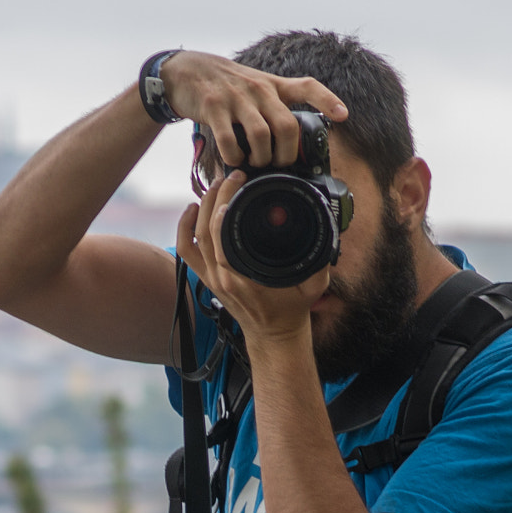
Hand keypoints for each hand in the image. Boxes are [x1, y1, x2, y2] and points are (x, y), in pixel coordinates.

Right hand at [159, 51, 346, 169]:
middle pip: (286, 126)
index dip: (327, 100)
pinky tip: (234, 161)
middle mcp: (258, 89)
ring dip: (262, 159)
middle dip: (286, 153)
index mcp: (273, 86)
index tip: (343, 116)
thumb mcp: (256, 87)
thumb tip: (294, 142)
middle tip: (279, 165)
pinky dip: (235, 158)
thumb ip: (276, 107)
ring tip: (256, 164)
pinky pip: (229, 140)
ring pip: (261, 136)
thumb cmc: (228, 86)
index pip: (307, 87)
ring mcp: (236, 98)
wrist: (187, 70)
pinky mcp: (213, 107)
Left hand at [175, 171, 328, 348]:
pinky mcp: (207, 279)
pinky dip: (184, 228)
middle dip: (216, 196)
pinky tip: (191, 209)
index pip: (224, 233)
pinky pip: (186, 251)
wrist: (274, 336)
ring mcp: (212, 278)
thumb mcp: (313, 285)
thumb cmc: (291, 311)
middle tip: (230, 177)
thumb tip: (327, 231)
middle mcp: (222, 277)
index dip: (226, 203)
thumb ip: (320, 260)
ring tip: (215, 186)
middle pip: (207, 229)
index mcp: (243, 277)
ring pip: (195, 237)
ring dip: (201, 207)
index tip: (239, 181)